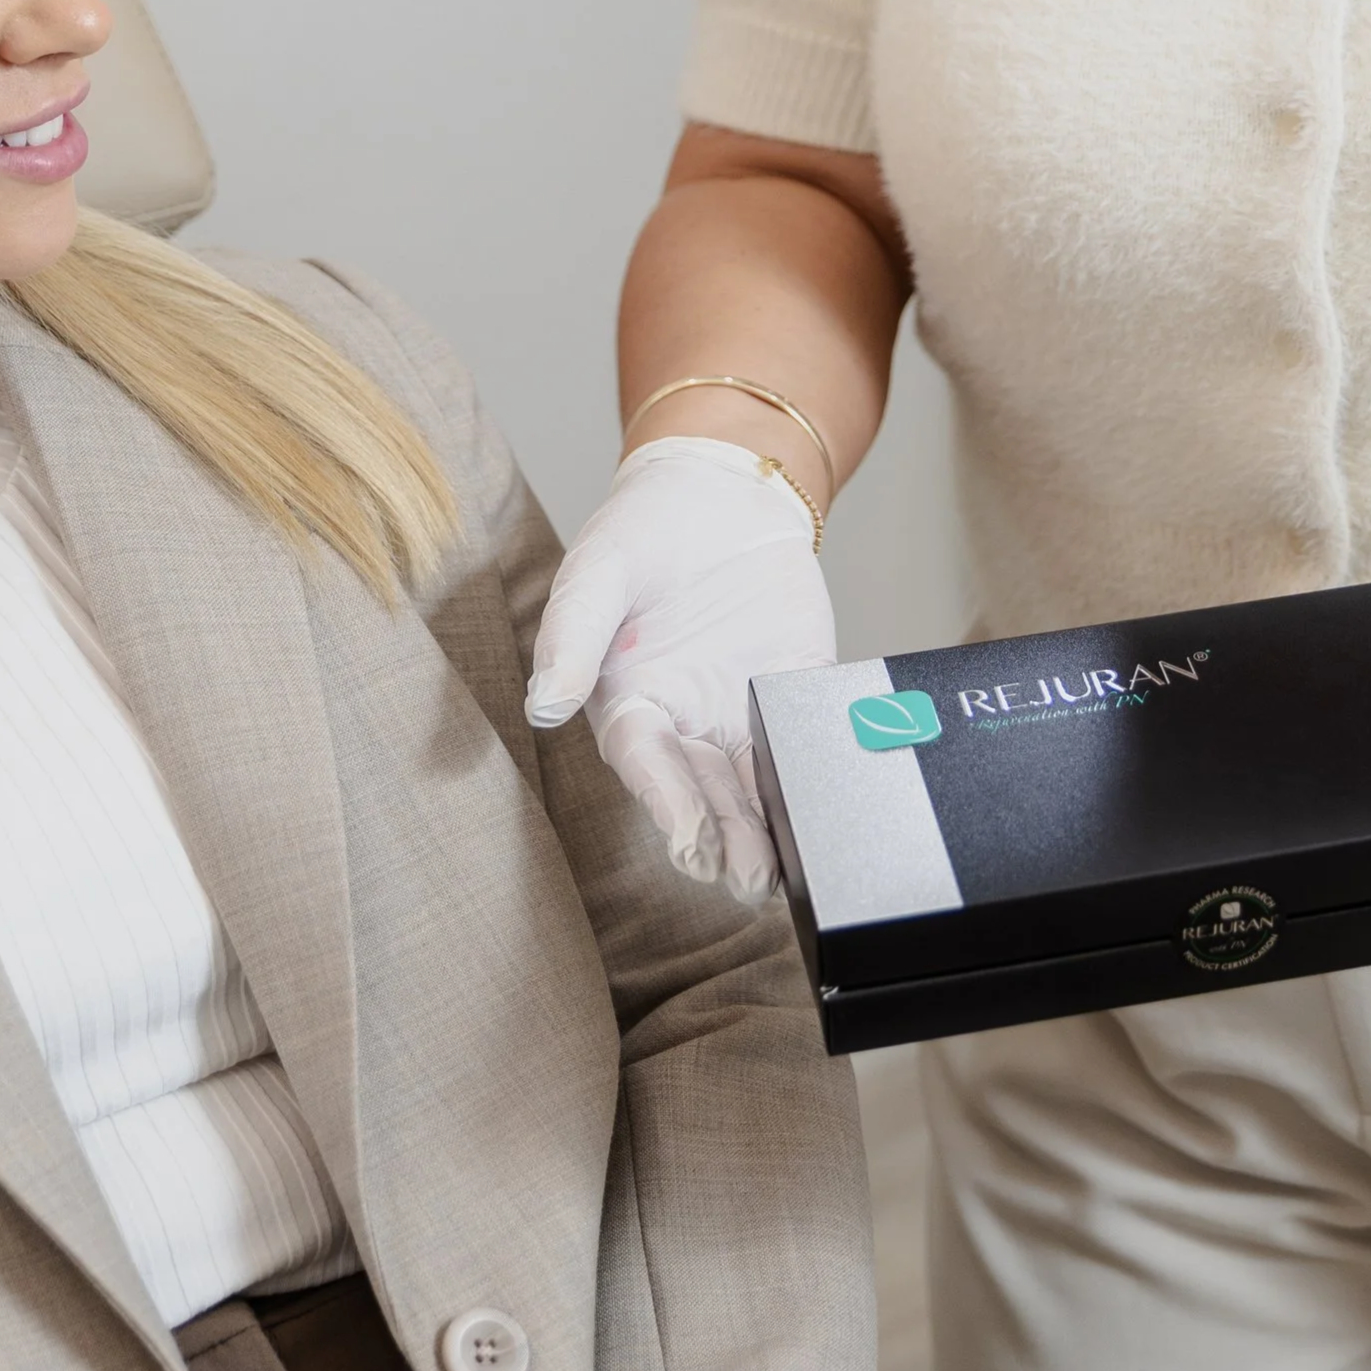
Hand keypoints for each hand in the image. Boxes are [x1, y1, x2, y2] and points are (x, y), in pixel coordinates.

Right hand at [525, 439, 836, 905]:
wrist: (718, 489)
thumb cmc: (640, 532)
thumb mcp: (596, 572)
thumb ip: (572, 637)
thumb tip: (544, 705)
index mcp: (629, 705)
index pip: (648, 767)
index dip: (669, 808)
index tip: (691, 845)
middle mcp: (684, 724)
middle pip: (705, 794)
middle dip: (727, 841)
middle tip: (747, 881)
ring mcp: (741, 714)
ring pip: (755, 786)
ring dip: (769, 832)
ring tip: (784, 873)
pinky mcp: (793, 692)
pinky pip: (805, 739)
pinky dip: (816, 773)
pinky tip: (826, 808)